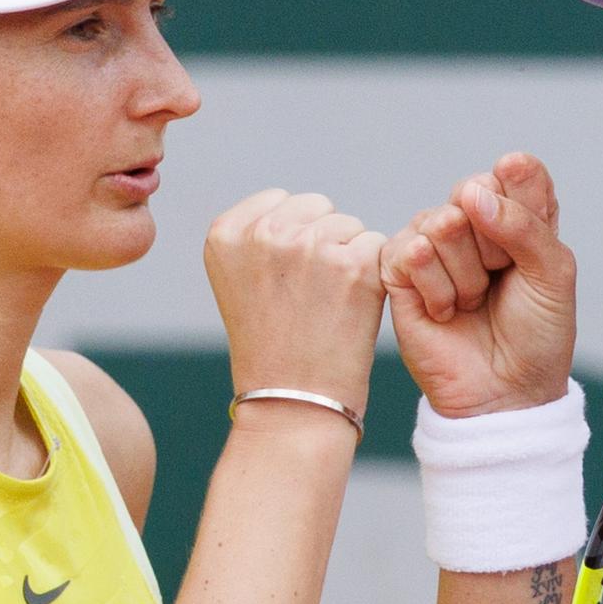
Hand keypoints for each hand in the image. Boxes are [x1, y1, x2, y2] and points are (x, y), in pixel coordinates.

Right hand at [204, 190, 387, 416]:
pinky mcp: (353, 264)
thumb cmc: (271, 347)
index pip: (280, 200)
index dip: (293, 238)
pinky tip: (352, 308)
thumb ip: (260, 235)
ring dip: (349, 258)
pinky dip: (372, 275)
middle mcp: (264, 233)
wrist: (293, 403)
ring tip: (327, 305)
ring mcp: (309, 246)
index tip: (285, 281)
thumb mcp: (239, 281)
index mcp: (226, 233)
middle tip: (310, 296)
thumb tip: (304, 208)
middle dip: (323, 241)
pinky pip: (376, 246)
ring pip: (349, 226)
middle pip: (318, 207)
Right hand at [381, 153, 576, 417]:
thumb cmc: (536, 334)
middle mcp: (472, 220)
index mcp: (516, 212)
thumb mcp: (553, 274)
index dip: (522, 204)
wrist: (505, 391)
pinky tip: (446, 313)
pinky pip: (411, 253)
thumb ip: (523, 223)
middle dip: (493, 246)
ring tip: (473, 303)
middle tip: (499, 282)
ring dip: (466, 275)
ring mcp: (432, 243)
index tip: (529, 249)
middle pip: (473, 191)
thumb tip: (471, 194)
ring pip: (441, 222)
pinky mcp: (397, 271)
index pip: (516, 171)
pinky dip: (438, 290)